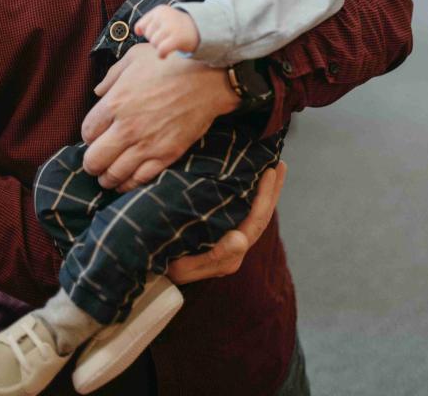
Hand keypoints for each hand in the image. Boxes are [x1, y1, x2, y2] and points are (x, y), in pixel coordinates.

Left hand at [81, 43, 239, 189]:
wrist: (207, 79)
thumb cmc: (170, 64)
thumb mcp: (135, 58)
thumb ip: (112, 75)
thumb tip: (98, 91)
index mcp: (115, 102)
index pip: (87, 132)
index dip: (88, 136)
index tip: (94, 136)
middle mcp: (126, 127)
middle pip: (95, 159)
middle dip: (92, 164)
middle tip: (95, 162)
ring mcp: (146, 144)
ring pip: (114, 174)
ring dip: (107, 178)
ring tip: (107, 177)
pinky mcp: (165, 155)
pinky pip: (139, 179)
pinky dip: (128, 184)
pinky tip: (125, 181)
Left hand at [135, 6, 199, 57]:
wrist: (200, 29)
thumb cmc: (177, 26)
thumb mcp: (162, 18)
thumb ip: (147, 23)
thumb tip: (137, 31)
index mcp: (160, 10)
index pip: (141, 26)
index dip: (147, 33)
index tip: (158, 33)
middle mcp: (165, 16)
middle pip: (148, 35)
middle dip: (154, 40)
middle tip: (166, 38)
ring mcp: (171, 27)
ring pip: (154, 43)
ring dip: (159, 47)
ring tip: (168, 44)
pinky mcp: (177, 38)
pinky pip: (161, 50)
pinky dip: (161, 54)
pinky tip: (165, 55)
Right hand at [167, 163, 286, 282]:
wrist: (148, 263)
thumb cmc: (164, 264)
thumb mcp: (185, 265)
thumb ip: (215, 255)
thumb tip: (241, 240)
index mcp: (230, 255)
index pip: (255, 222)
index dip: (265, 196)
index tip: (270, 171)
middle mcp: (235, 248)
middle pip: (261, 216)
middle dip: (272, 190)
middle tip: (279, 162)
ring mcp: (229, 241)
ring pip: (254, 213)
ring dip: (266, 191)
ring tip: (274, 167)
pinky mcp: (221, 231)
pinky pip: (243, 211)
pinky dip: (252, 194)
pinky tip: (253, 179)